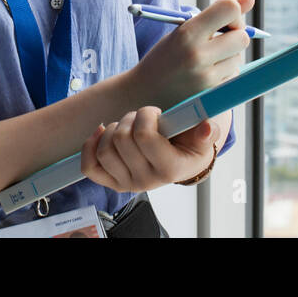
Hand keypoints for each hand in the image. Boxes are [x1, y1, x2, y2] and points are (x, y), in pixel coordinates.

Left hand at [81, 106, 216, 192]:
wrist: (180, 163)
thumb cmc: (190, 146)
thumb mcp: (203, 139)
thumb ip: (208, 132)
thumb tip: (207, 128)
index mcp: (169, 170)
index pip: (144, 136)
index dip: (146, 115)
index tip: (156, 112)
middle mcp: (146, 182)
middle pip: (121, 139)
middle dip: (131, 118)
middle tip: (143, 118)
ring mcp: (127, 184)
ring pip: (104, 149)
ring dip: (114, 128)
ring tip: (129, 126)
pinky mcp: (112, 182)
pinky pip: (89, 166)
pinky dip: (91, 145)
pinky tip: (103, 132)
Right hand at [126, 0, 256, 110]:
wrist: (143, 93)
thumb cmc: (165, 57)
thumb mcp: (183, 30)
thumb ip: (217, 15)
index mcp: (187, 33)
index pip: (229, 9)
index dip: (233, 12)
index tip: (225, 21)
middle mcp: (198, 55)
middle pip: (242, 37)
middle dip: (235, 36)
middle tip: (219, 40)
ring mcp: (206, 78)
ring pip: (239, 59)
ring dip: (229, 57)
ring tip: (206, 60)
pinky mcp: (211, 96)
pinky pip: (233, 77)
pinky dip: (225, 73)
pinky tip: (205, 75)